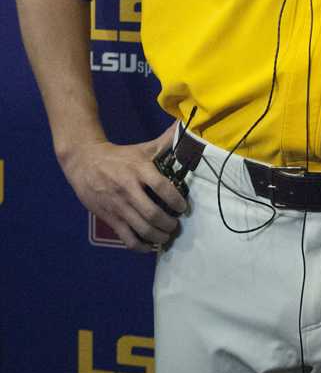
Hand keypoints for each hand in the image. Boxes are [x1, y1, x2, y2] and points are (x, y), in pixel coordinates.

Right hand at [59, 129, 187, 251]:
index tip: (183, 207)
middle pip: (153, 214)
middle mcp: (128, 189)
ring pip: (141, 229)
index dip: (177, 201)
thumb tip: (184, 127)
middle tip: (175, 225)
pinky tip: (149, 245)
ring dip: (158, 236)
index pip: (162, 188)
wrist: (83, 162)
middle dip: (169, 224)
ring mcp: (118, 205)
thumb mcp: (141, 148)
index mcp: (139, 170)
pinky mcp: (108, 217)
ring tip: (166, 235)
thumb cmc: (118, 156)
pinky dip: (140, 246)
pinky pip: (127, 238)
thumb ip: (165, 142)